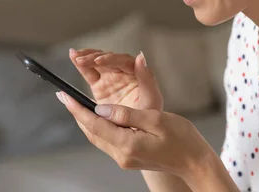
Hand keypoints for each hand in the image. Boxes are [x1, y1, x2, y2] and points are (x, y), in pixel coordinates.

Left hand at [56, 91, 213, 178]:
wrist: (195, 162)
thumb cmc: (181, 138)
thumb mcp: (155, 119)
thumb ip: (126, 114)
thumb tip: (101, 108)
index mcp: (127, 144)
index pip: (94, 123)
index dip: (77, 108)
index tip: (63, 95)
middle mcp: (122, 154)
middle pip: (92, 131)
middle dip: (77, 113)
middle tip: (64, 95)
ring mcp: (124, 158)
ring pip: (98, 136)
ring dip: (86, 120)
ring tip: (76, 103)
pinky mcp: (129, 157)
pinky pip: (107, 140)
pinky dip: (99, 126)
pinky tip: (98, 116)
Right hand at [69, 49, 162, 110]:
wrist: (141, 131)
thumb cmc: (150, 115)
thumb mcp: (151, 99)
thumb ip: (146, 78)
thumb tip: (140, 57)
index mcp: (135, 73)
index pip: (122, 61)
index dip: (109, 59)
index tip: (98, 61)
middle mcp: (122, 72)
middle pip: (106, 59)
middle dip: (93, 57)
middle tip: (80, 60)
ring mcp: (110, 78)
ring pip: (96, 63)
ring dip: (85, 57)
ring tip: (74, 56)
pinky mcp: (100, 86)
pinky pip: (90, 73)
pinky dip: (81, 66)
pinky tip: (73, 59)